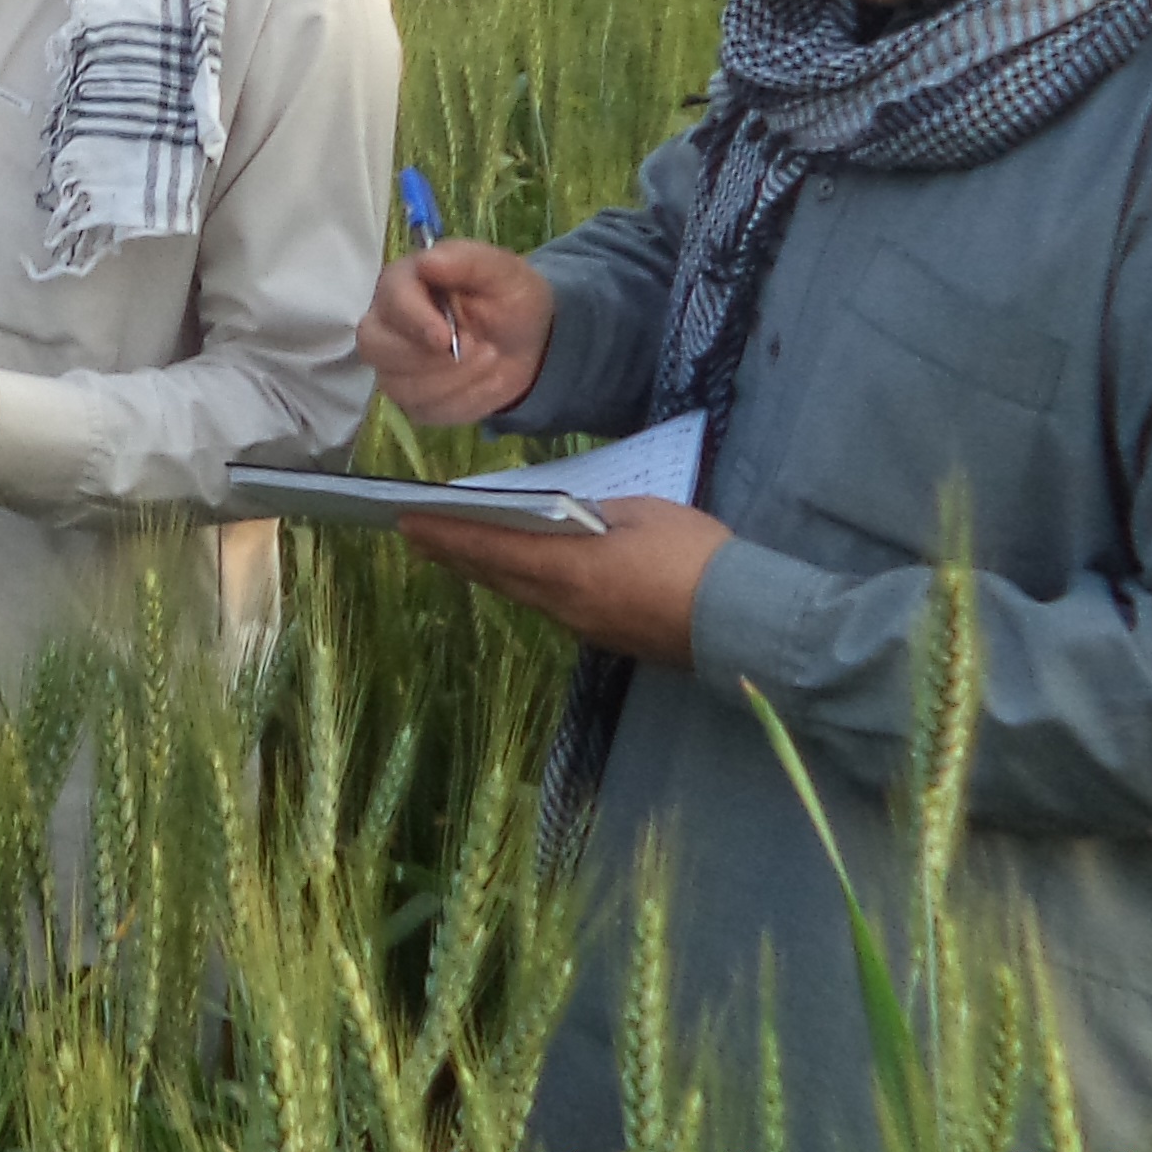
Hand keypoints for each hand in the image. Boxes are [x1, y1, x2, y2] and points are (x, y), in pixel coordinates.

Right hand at [359, 242, 555, 426]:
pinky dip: (463, 403)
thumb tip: (427, 261)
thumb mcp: (501, 271)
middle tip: (479, 350)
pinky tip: (483, 383)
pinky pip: (423, 412)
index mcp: (403, 283)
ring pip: (399, 386)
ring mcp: (393, 364)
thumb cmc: (507, 297)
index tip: (447, 339)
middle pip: (374, 347)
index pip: (389, 302)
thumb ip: (467, 261)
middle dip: (429, 359)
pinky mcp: (411, 399)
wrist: (526, 341)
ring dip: (455, 382)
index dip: (416, 322)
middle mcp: (386, 323)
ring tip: (491, 360)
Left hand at [402, 497, 725, 666]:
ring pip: (520, 594)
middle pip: (497, 575)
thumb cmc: (694, 556)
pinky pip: (547, 606)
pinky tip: (515, 574)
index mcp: (568, 569)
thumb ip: (595, 515)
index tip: (407, 521)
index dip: (447, 535)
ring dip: (484, 572)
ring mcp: (584, 626)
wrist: (744, 622)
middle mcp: (564, 604)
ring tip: (453, 552)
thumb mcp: (642, 514)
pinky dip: (519, 584)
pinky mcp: (605, 636)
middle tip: (415, 534)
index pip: (491, 548)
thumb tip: (567, 519)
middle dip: (454, 553)